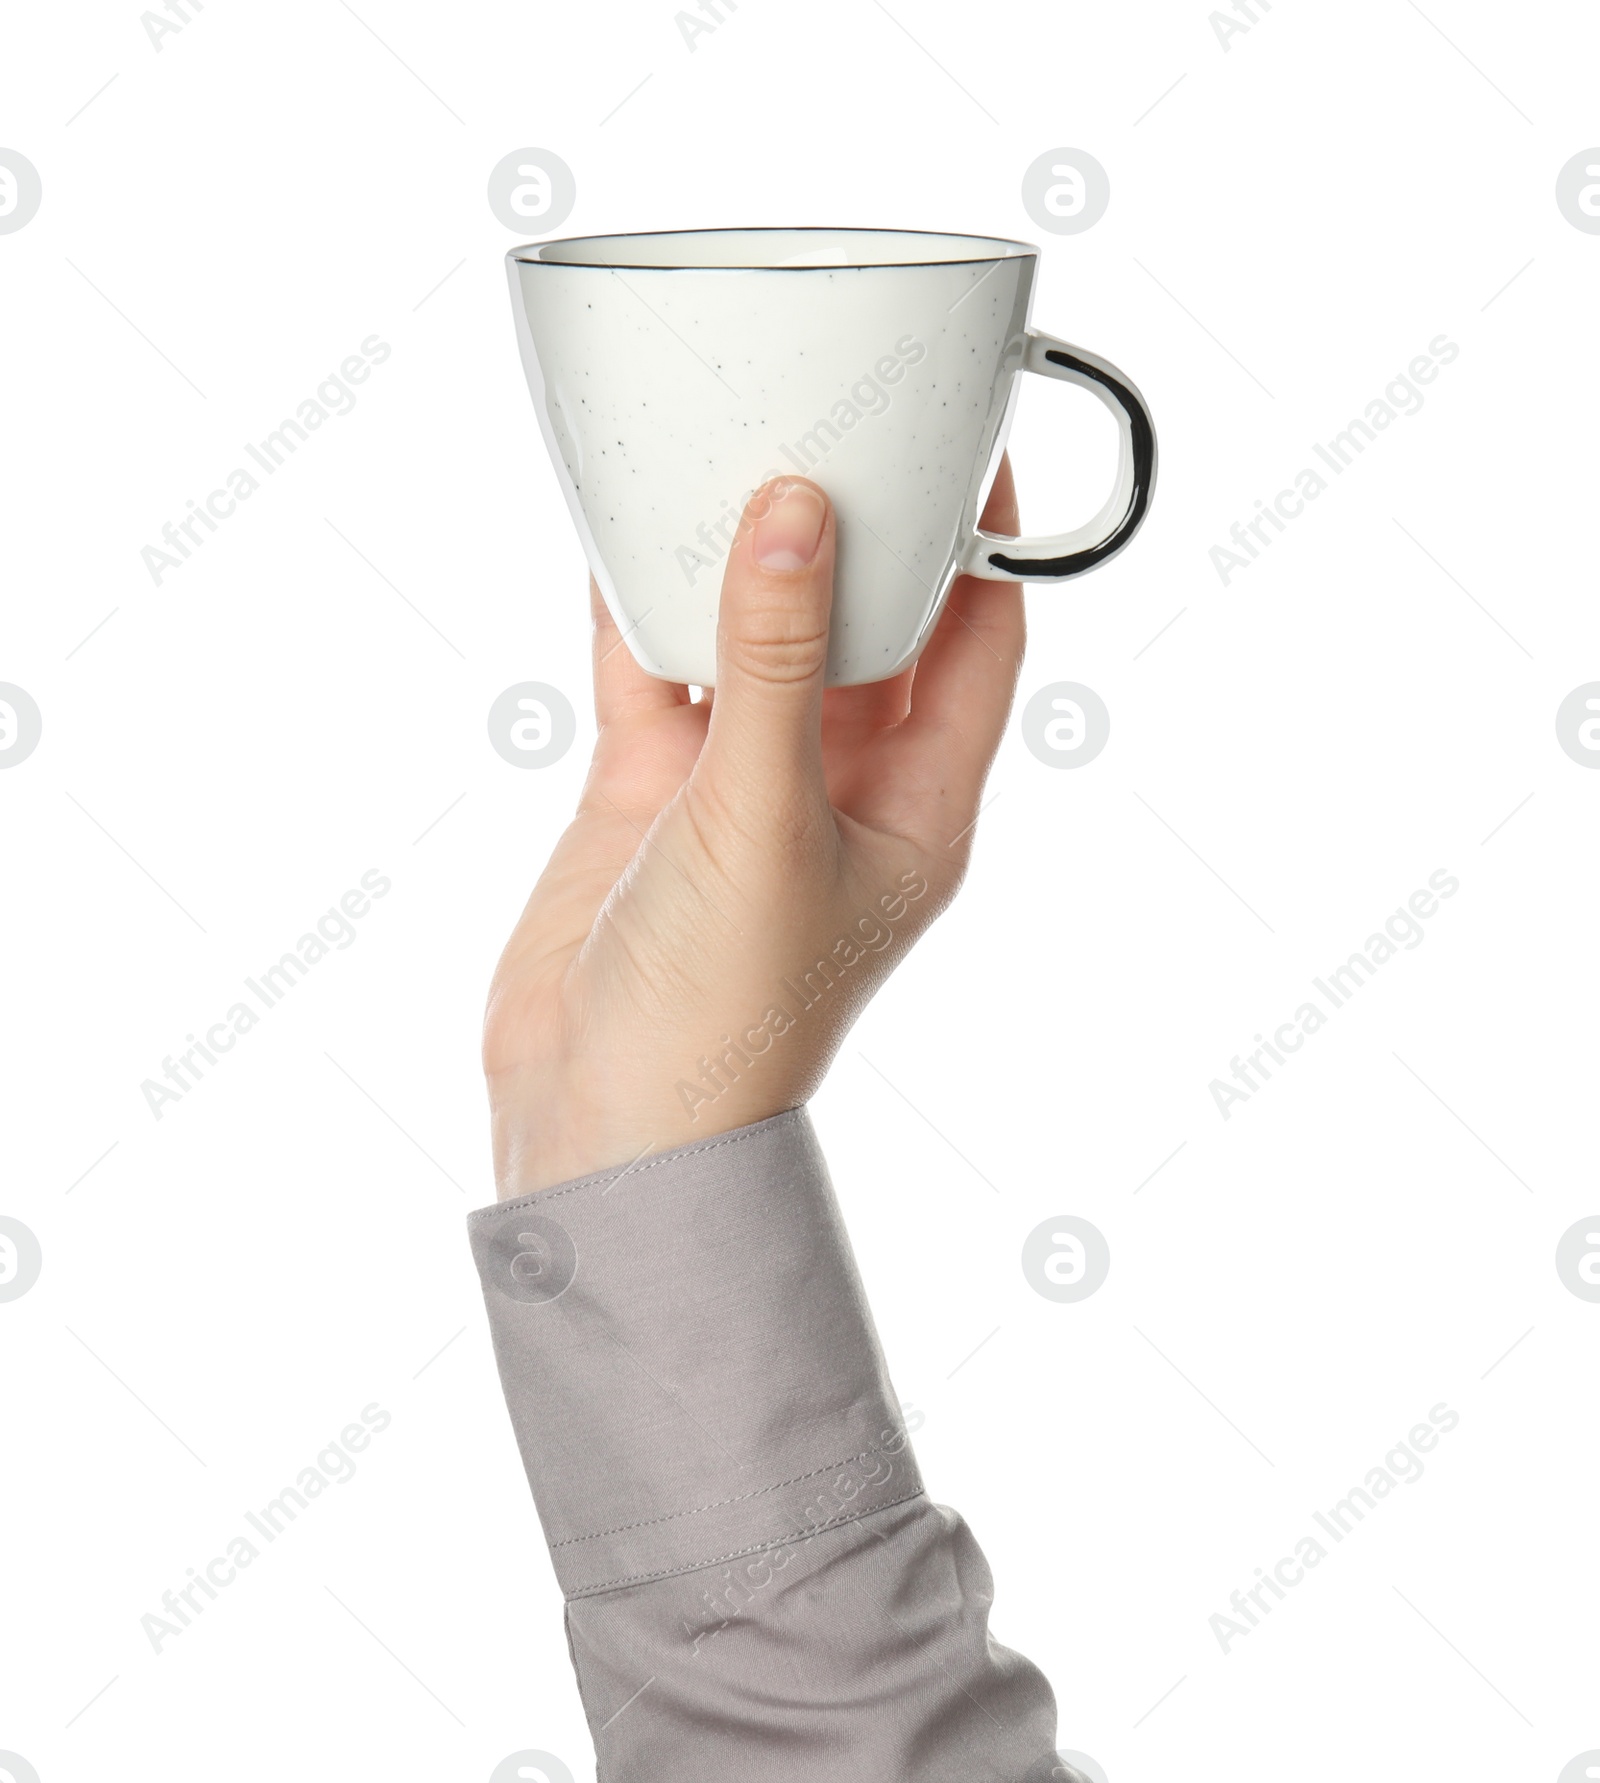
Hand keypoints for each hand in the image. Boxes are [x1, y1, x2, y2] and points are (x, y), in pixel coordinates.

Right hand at [483, 463, 1026, 1198]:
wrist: (601, 1121)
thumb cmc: (723, 1012)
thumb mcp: (763, 818)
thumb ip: (777, 662)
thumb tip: (799, 509)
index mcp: (921, 804)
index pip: (983, 639)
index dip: (986, 536)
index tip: (963, 427)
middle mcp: (843, 787)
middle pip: (872, 625)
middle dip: (856, 526)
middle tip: (830, 408)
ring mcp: (744, 791)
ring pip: (757, 642)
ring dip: (742, 559)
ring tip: (728, 440)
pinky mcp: (654, 798)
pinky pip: (655, 675)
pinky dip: (638, 609)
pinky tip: (619, 527)